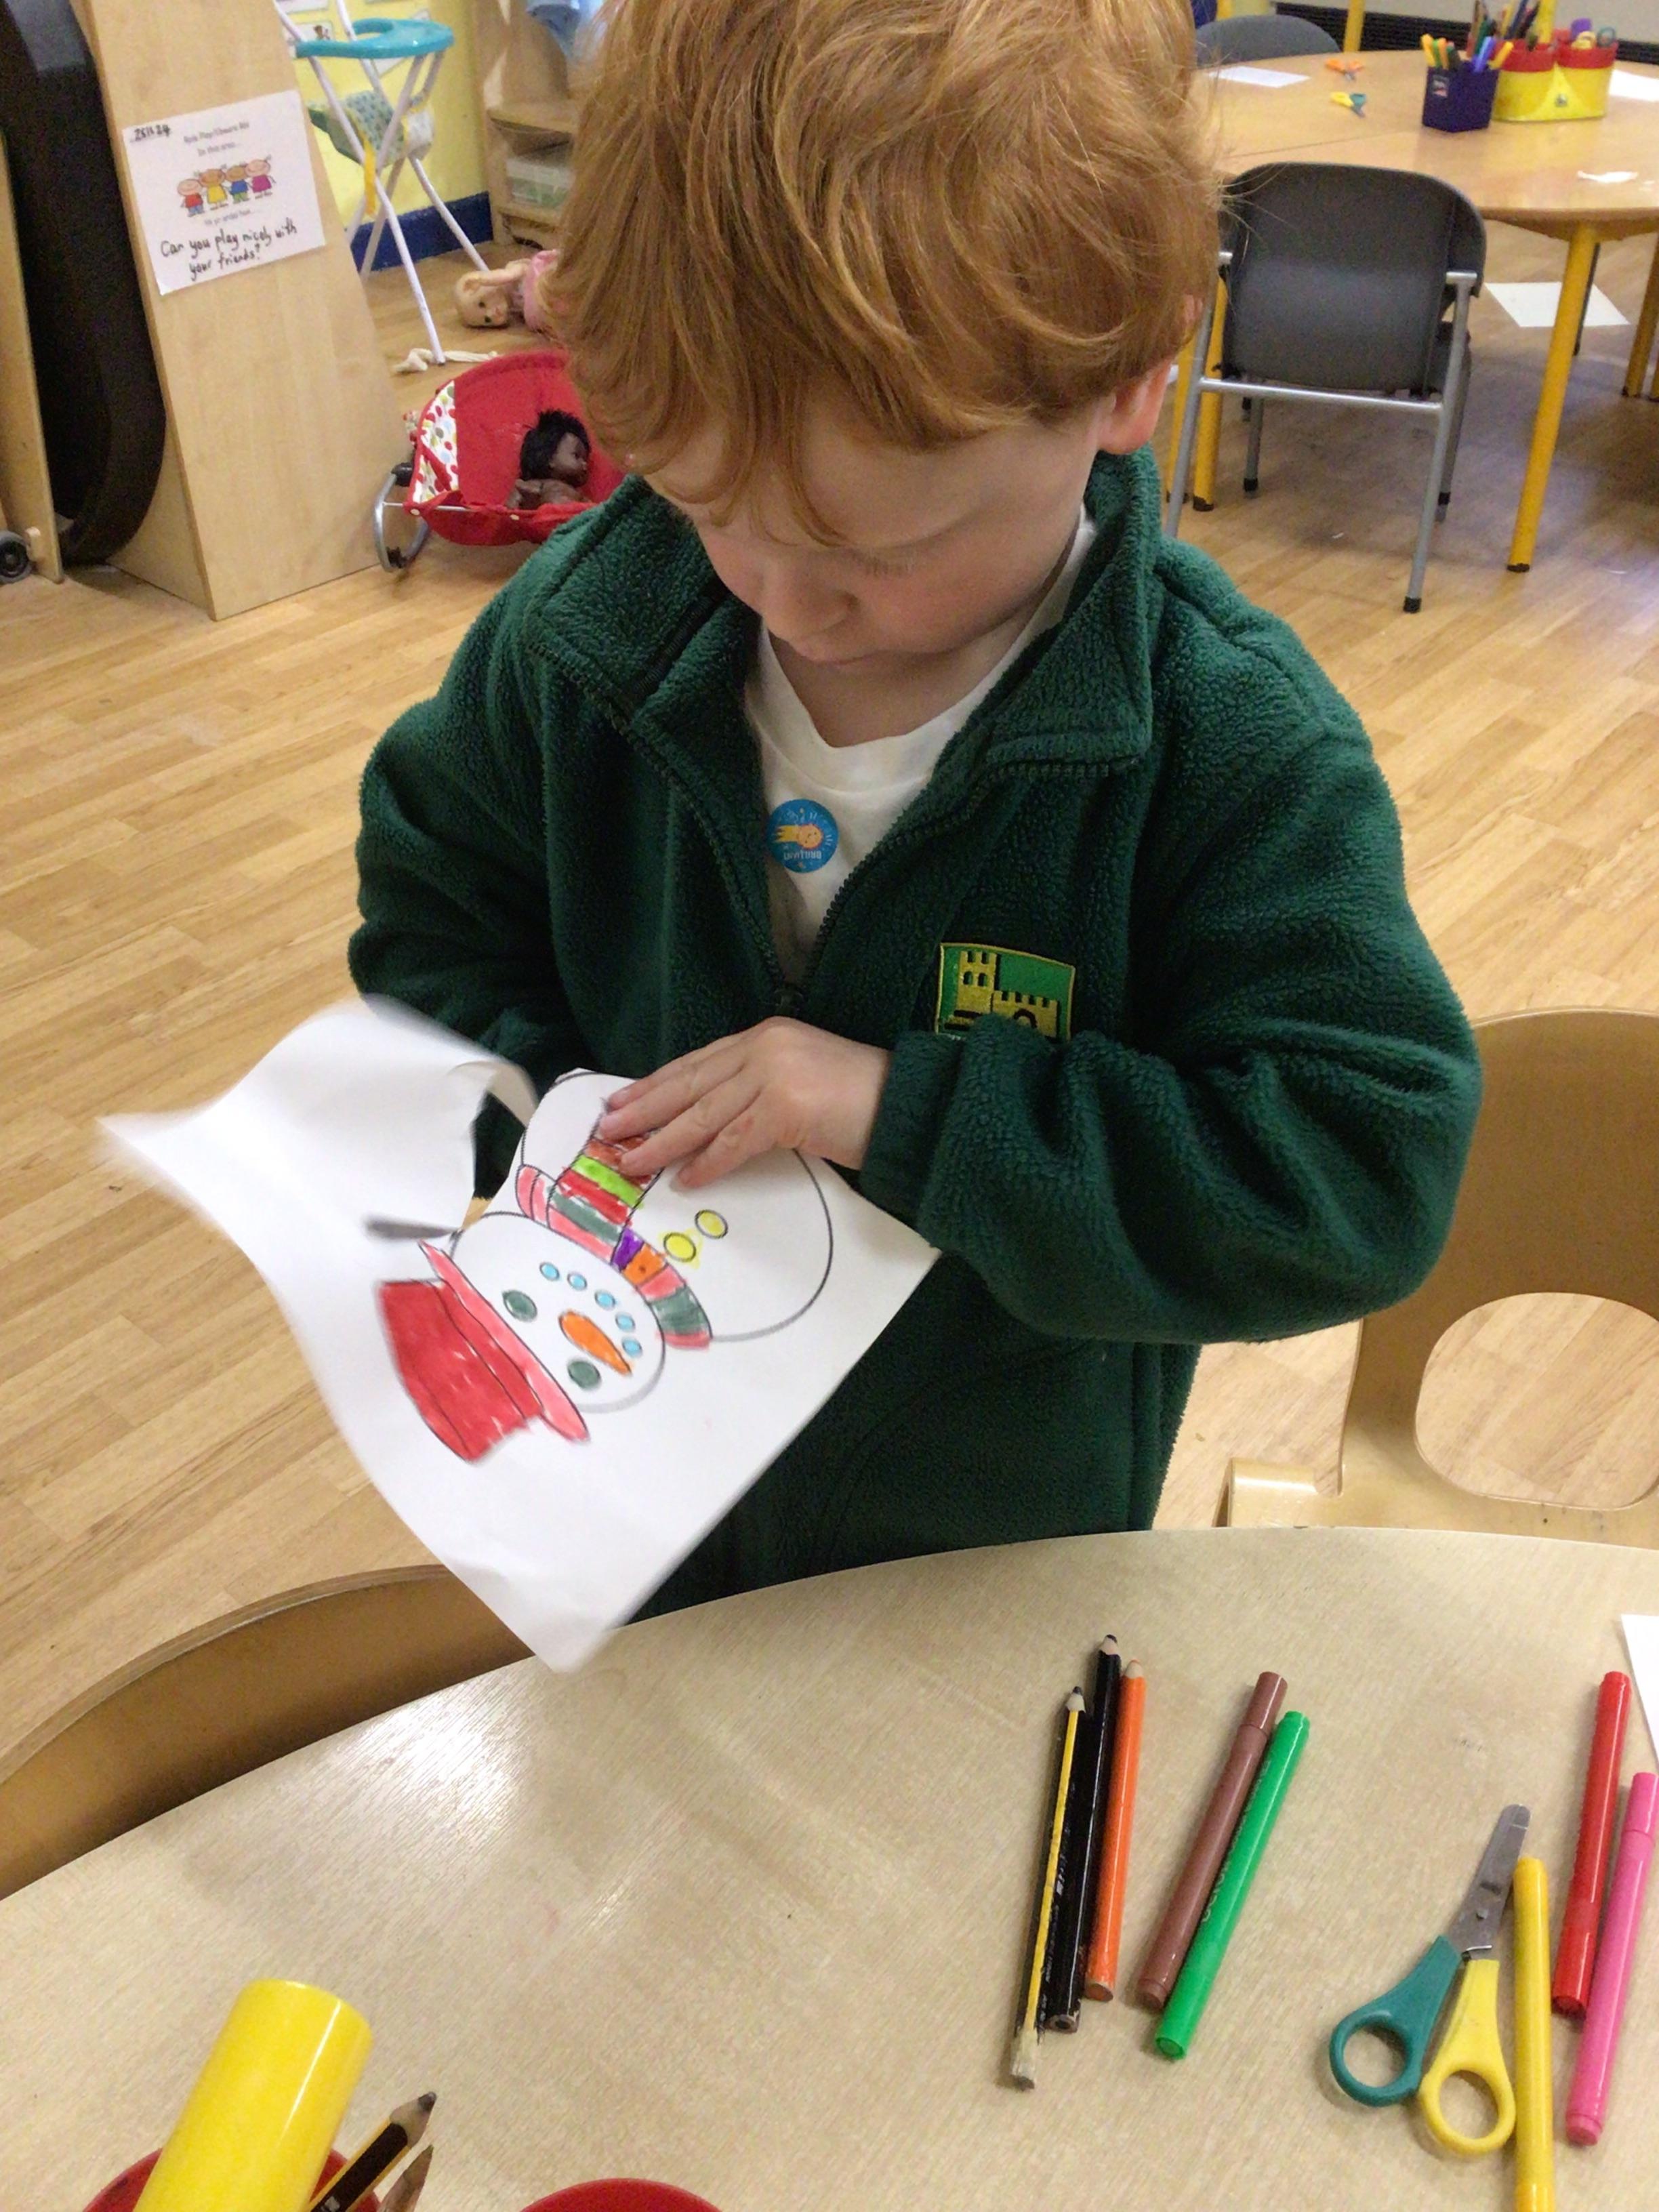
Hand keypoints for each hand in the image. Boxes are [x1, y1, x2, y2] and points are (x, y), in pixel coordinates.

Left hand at [597, 1019, 891, 1189]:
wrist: (909, 1106)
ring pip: (701, 1114)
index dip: (654, 1084)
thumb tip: (706, 1127)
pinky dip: (707, 1163)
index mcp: (766, 1035)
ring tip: (630, 1161)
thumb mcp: (800, 1083)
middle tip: (606, 1130)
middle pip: (688, 1083)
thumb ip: (755, 1093)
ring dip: (662, 1142)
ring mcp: (774, 1073)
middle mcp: (764, 1046)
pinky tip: (684, 1178)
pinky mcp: (785, 1107)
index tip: (621, 1101)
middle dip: (643, 1110)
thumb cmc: (861, 1101)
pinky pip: (733, 1141)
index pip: (696, 1062)